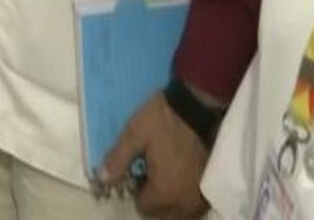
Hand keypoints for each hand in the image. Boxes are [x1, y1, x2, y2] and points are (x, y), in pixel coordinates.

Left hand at [96, 91, 211, 217]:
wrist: (198, 104)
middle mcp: (187, 200)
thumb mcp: (134, 135)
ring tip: (163, 173)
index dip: (135, 192)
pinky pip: (195, 202)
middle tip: (147, 173)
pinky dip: (185, 195)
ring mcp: (203, 194)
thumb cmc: (163, 120)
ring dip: (171, 200)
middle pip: (165, 214)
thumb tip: (102, 179)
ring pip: (182, 211)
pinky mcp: (212, 183)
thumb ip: (117, 160)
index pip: (145, 208)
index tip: (135, 172)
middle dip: (153, 200)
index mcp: (166, 192)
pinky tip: (179, 174)